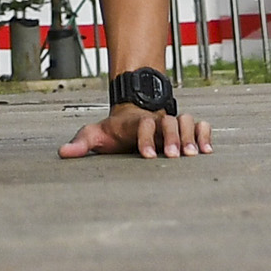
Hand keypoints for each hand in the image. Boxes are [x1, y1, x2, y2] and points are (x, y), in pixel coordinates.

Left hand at [61, 103, 210, 158]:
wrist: (132, 114)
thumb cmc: (114, 130)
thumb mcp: (95, 135)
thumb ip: (81, 143)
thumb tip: (63, 153)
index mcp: (134, 122)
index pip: (142, 124)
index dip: (146, 137)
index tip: (147, 156)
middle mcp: (155, 120)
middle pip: (168, 121)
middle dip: (171, 137)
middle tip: (173, 156)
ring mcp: (171, 123)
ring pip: (185, 121)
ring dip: (190, 137)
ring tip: (192, 155)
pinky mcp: (184, 129)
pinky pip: (199, 125)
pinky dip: (205, 134)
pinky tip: (208, 151)